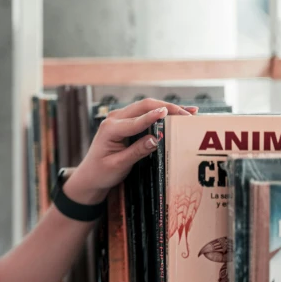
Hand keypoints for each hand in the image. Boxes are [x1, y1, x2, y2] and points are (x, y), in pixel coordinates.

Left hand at [63, 99, 197, 203]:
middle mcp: (114, 118)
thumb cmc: (102, 172)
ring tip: (190, 112)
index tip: (169, 113)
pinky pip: (145, 113)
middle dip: (168, 109)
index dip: (153, 116)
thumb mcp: (119, 165)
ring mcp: (120, 118)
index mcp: (110, 129)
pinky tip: (178, 113)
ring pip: (147, 107)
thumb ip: (136, 151)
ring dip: (168, 108)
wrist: (90, 175)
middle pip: (144, 106)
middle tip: (188, 115)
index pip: (135, 120)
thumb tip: (155, 139)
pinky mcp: (126, 121)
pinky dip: (161, 113)